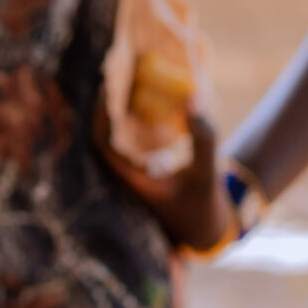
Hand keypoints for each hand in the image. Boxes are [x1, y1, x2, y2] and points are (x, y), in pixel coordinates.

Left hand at [93, 96, 232, 253]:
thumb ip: (202, 137)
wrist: (207, 231)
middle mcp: (125, 177)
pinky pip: (126, 143)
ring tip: (121, 84)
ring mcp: (132, 175)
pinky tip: (137, 105)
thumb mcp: (206, 172)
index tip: (106, 86)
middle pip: (102, 137)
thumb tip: (193, 97)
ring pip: (113, 139)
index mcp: (132, 181)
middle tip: (112, 76)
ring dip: (115, 113)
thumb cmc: (203, 206)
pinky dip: (128, 123)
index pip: (102, 143)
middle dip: (105, 107)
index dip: (100, 114)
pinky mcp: (142, 173)